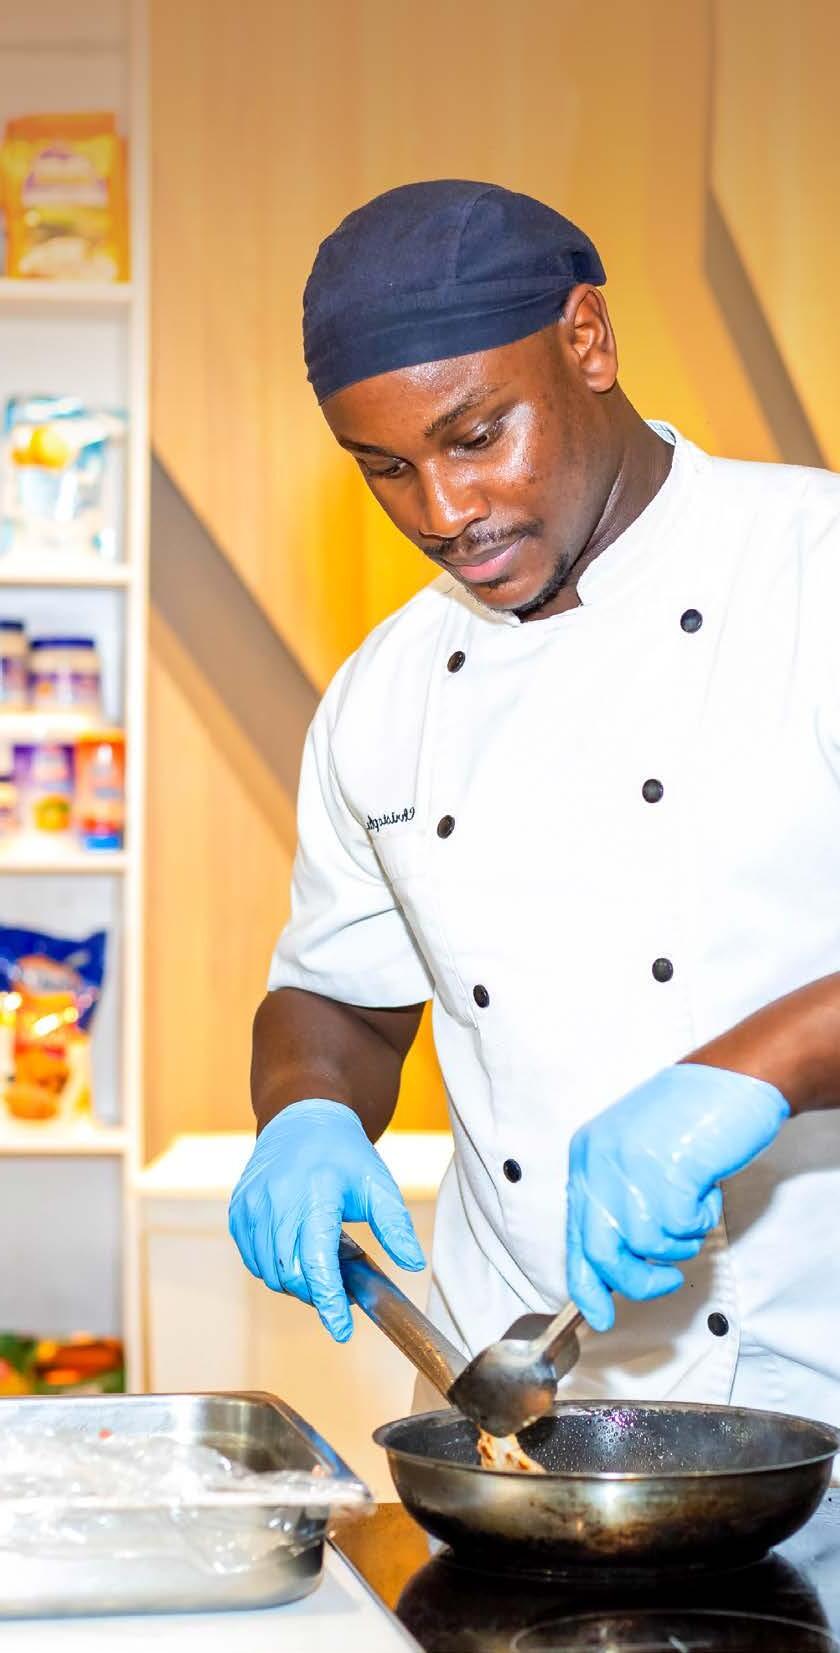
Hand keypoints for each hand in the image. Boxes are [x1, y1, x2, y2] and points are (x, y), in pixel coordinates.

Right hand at [228, 1099, 424, 1339]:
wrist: (302, 1118)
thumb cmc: (344, 1154)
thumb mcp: (379, 1185)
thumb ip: (396, 1227)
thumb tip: (413, 1266)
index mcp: (315, 1196)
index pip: (317, 1264)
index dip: (329, 1302)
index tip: (341, 1330)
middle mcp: (276, 1202)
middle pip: (291, 1274)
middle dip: (316, 1294)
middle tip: (340, 1289)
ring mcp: (251, 1206)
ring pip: (269, 1271)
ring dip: (295, 1282)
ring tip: (321, 1261)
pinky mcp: (238, 1210)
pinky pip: (254, 1258)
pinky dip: (275, 1268)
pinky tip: (296, 1252)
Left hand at [566, 1063, 788, 1330]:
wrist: (730, 1079)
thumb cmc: (689, 1118)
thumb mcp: (634, 1155)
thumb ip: (618, 1202)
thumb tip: (612, 1265)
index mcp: (586, 1156)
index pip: (575, 1236)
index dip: (586, 1284)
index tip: (598, 1315)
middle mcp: (599, 1161)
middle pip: (601, 1252)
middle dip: (635, 1280)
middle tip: (666, 1280)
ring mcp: (630, 1166)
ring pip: (647, 1244)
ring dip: (680, 1239)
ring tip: (694, 1204)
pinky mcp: (667, 1171)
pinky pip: (681, 1227)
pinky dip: (701, 1219)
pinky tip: (705, 1188)